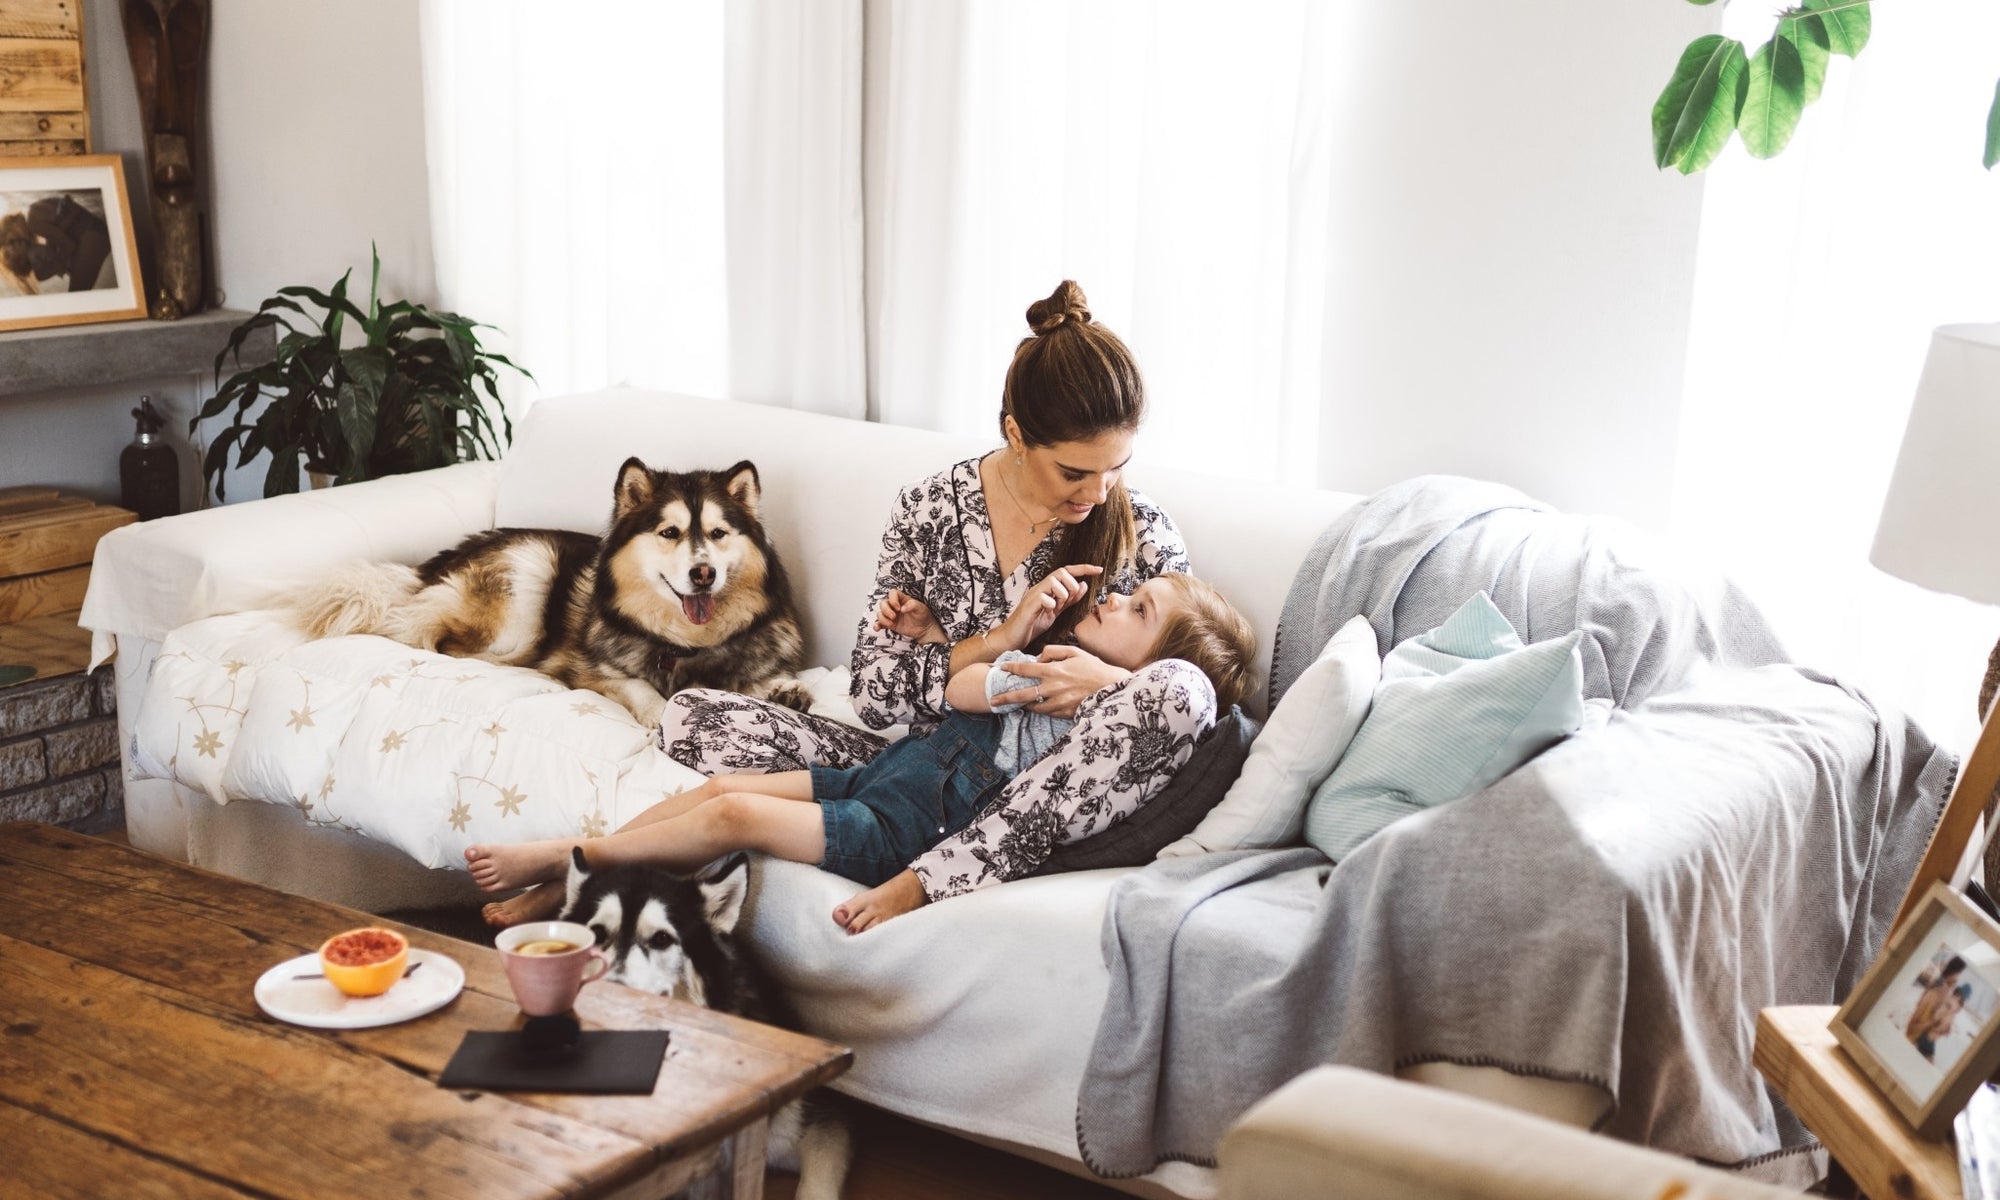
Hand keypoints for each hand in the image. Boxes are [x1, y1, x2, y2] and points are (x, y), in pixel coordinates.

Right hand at [874, 588, 945, 643]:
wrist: (924, 629)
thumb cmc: (923, 615)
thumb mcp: (921, 608)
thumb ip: (912, 605)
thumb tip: (902, 608)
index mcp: (902, 599)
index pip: (892, 593)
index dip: (892, 599)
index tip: (898, 607)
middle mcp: (895, 606)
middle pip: (883, 603)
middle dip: (886, 610)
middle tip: (894, 616)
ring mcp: (891, 615)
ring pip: (880, 613)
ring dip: (883, 618)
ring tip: (891, 624)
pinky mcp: (890, 624)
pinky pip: (879, 623)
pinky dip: (877, 625)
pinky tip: (878, 628)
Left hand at [988, 644, 1130, 718]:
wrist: (1112, 688)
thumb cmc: (1094, 667)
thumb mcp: (1074, 651)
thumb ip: (1054, 651)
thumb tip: (1039, 657)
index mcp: (1054, 670)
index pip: (1026, 669)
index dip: (1011, 668)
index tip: (1001, 668)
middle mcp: (1053, 688)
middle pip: (1022, 694)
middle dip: (1005, 698)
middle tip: (992, 701)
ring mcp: (1058, 703)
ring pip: (1033, 706)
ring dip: (1023, 706)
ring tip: (1014, 705)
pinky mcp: (1065, 713)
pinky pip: (1047, 713)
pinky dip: (1040, 710)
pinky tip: (1035, 708)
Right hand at [998, 564, 1103, 650]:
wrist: (1013, 637)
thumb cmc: (1033, 624)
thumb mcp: (1056, 611)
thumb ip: (1070, 599)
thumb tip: (1084, 585)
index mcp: (1048, 588)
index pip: (1067, 571)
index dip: (1083, 568)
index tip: (1099, 569)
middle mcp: (1040, 587)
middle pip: (1061, 572)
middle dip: (1071, 586)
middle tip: (1067, 601)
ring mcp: (1033, 595)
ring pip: (1053, 581)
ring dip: (1062, 595)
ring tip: (1056, 608)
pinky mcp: (1028, 605)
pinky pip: (1043, 597)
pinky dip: (1050, 604)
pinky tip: (1047, 612)